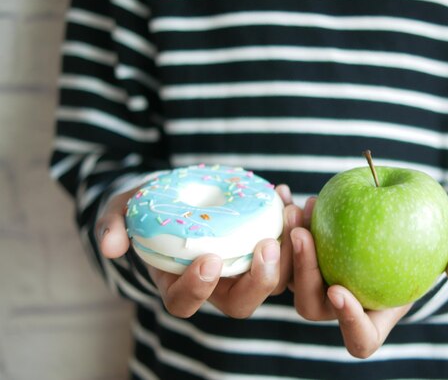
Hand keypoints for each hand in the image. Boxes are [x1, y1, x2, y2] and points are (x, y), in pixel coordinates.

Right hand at [95, 183, 298, 318]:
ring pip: (274, 281)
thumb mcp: (123, 209)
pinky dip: (291, 226)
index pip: (185, 302)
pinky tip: (287, 196)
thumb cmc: (148, 205)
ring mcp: (242, 269)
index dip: (197, 289)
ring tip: (288, 212)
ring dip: (288, 253)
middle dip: (258, 280)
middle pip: (241, 303)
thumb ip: (113, 225)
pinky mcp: (263, 250)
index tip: (208, 259)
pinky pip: (286, 251)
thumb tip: (109, 246)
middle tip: (266, 245)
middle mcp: (214, 284)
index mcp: (176, 283)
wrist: (178, 192)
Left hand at [289, 197, 447, 358]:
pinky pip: (282, 246)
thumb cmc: (430, 241)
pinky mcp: (303, 255)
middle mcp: (341, 303)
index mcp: (375, 316)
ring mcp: (318, 279)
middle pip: (311, 306)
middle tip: (304, 235)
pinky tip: (284, 192)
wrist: (402, 219)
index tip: (340, 290)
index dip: (347, 321)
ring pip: (287, 277)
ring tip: (296, 210)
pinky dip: (283, 221)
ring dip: (285, 247)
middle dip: (303, 274)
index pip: (359, 336)